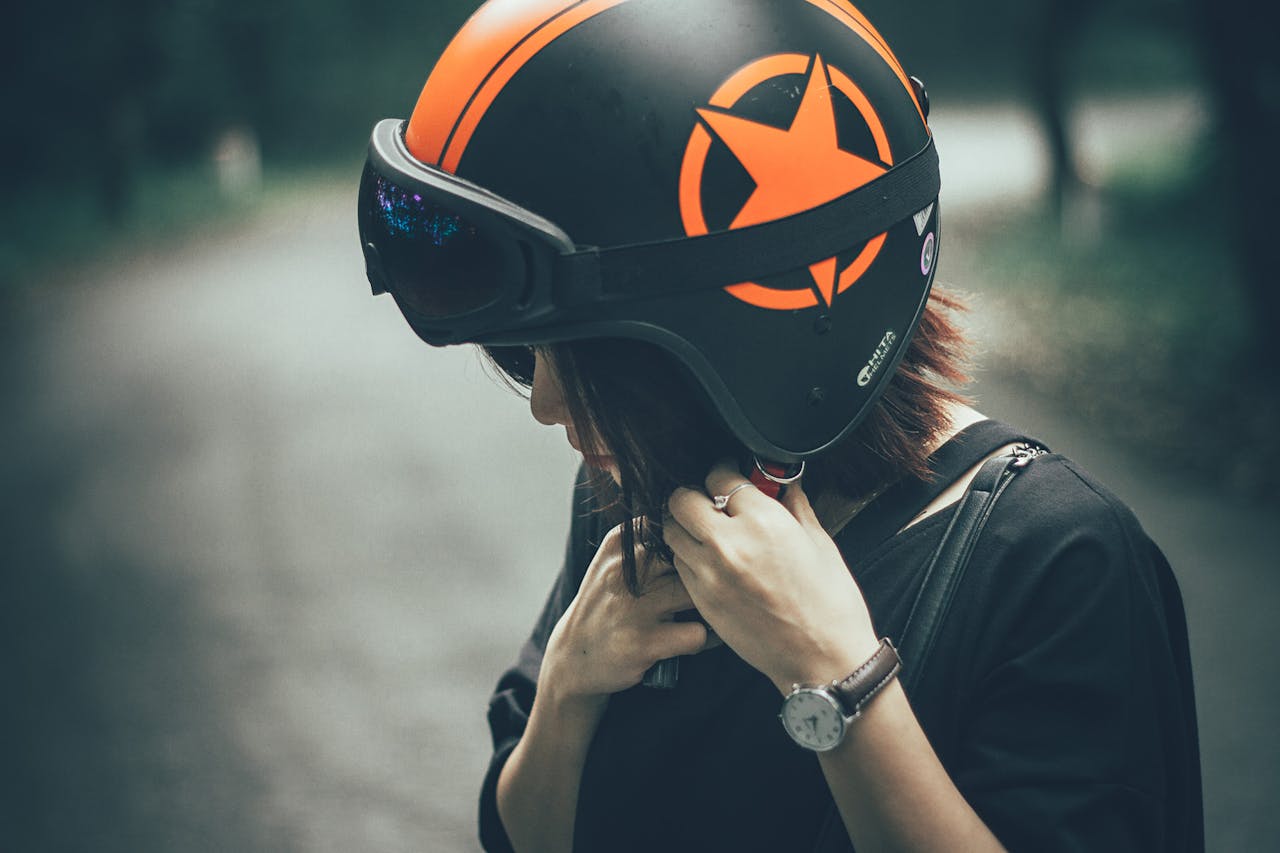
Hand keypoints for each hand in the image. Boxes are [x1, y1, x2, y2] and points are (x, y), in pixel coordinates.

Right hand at [539, 523, 712, 711]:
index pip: (676, 524)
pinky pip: (699, 633)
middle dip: (712, 571)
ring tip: (709, 612)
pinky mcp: (643, 642)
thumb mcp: (615, 559)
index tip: (708, 554)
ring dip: (713, 605)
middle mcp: (625, 570)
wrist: (574, 654)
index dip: (700, 541)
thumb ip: (650, 538)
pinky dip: (707, 638)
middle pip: (693, 556)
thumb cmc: (607, 602)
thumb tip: (703, 520)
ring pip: (699, 593)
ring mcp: (634, 607)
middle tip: (716, 586)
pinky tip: (696, 638)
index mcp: (621, 543)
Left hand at [664, 461, 880, 692]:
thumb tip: (785, 484)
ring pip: (671, 532)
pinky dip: (688, 556)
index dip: (725, 471)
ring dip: (685, 525)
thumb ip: (795, 506)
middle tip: (710, 499)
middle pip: (681, 499)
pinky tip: (710, 559)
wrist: (823, 660)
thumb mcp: (819, 543)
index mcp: (763, 521)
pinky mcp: (702, 601)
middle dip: (694, 494)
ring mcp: (709, 574)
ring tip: (707, 530)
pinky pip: (679, 565)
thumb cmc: (830, 603)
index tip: (729, 474)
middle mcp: (728, 544)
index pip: (720, 476)